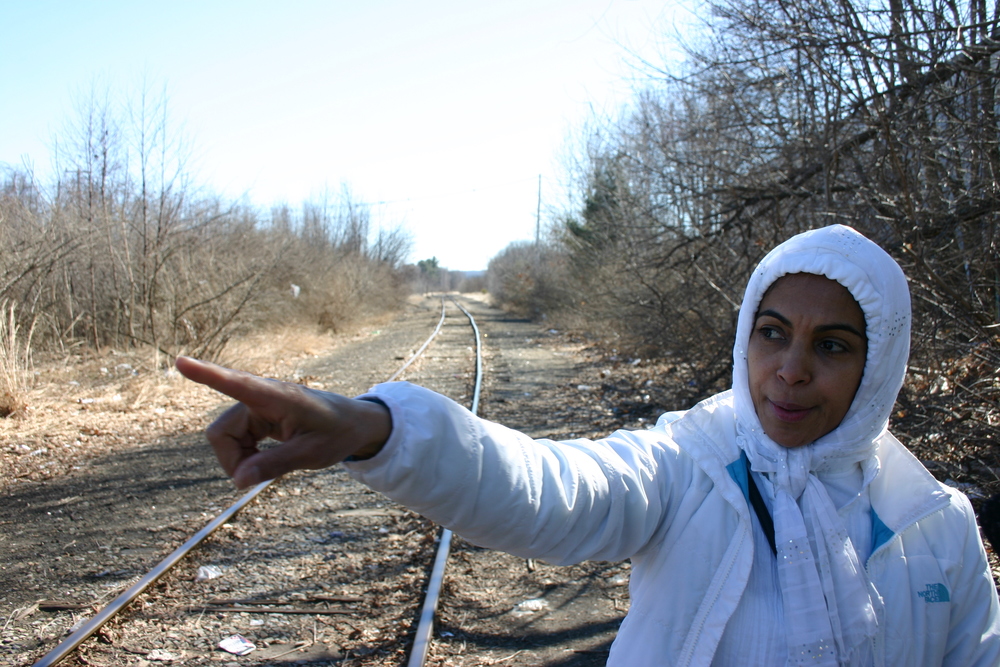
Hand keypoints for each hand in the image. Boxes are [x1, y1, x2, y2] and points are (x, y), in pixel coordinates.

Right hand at [175, 357, 390, 488]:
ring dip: (239, 459)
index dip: (206, 375)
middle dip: (231, 459)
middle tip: (255, 478)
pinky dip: (244, 455)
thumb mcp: (312, 454)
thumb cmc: (337, 433)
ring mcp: (257, 406)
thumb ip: (275, 465)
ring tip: (268, 467)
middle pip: (221, 432)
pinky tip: (265, 460)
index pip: (237, 384)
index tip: (180, 362)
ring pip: (225, 438)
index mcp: (277, 397)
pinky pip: (234, 439)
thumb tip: (238, 481)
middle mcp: (261, 397)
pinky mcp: (257, 416)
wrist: (354, 424)